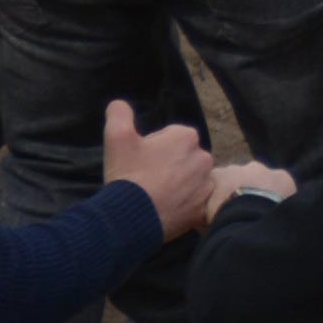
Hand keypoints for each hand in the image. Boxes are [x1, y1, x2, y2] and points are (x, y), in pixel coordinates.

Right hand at [102, 101, 229, 240]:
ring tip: (157, 197)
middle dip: (168, 166)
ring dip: (178, 185)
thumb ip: (119, 114)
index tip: (141, 163)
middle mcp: (203, 157)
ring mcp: (206, 184)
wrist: (131, 218)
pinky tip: (168, 209)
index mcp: (186, 136)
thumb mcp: (117, 138)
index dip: (153, 150)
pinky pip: (196, 202)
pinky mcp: (204, 208)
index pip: (171, 138)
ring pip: (191, 180)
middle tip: (148, 181)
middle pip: (183, 158)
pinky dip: (185, 205)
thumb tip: (118, 104)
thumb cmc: (128, 175)